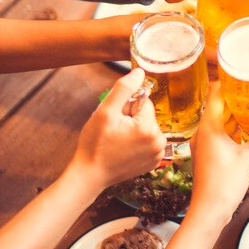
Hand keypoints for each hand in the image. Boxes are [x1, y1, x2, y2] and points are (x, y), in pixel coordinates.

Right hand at [66, 68, 165, 190]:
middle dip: (131, 118)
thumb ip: (124, 89)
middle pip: (146, 115)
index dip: (126, 107)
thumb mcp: (105, 112)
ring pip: (147, 127)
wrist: (90, 175)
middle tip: (114, 131)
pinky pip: (147, 141)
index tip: (115, 119)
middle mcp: (159, 142)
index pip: (143, 102)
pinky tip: (123, 149)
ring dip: (133, 129)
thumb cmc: (94, 144)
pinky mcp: (153, 162)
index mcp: (149, 128)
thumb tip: (140, 72)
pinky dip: (137, 142)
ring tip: (117, 140)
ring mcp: (157, 154)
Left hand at [187, 84, 248, 222]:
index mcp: (208, 126)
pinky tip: (244, 129)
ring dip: (232, 113)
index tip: (244, 75)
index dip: (228, 81)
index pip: (214, 93)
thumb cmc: (225, 183)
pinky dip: (229, 127)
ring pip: (216, 120)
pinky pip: (216, 132)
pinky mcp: (204, 154)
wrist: (209, 211)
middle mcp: (201, 132)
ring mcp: (201, 143)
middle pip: (215, 105)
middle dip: (234, 97)